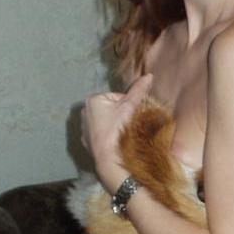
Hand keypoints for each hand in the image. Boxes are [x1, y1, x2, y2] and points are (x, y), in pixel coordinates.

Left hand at [81, 74, 152, 192]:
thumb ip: (138, 90)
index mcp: (93, 100)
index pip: (117, 97)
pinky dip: (107, 137)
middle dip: (120, 115)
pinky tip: (114, 143)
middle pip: (111, 109)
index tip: (132, 116)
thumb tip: (149, 75)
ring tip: (122, 135)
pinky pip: (100, 135)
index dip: (128, 106)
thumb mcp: (130, 107)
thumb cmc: (118, 129)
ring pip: (105, 122)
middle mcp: (84, 112)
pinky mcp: (86, 142)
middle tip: (129, 125)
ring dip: (114, 126)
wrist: (109, 158)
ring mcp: (84, 128)